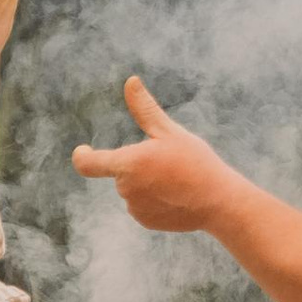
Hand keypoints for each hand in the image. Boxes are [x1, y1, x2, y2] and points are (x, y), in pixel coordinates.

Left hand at [71, 77, 238, 232]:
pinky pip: (142, 204)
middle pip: (121, 171)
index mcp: (128, 164)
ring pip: (133, 188)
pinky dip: (154, 198)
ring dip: (147, 181)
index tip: (83, 150)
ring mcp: (135, 208)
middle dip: (138, 164)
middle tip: (170, 163)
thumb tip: (130, 80)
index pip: (89, 164)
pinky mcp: (146, 220)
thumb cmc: (196, 162)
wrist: (219, 202)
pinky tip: (177, 196)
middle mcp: (126, 189)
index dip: (83, 157)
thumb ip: (144, 109)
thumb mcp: (170, 131)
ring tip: (177, 181)